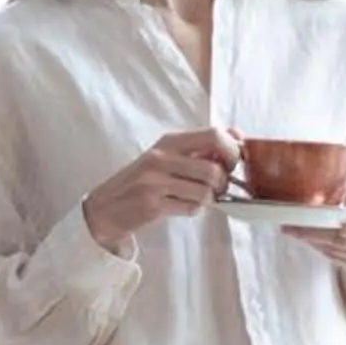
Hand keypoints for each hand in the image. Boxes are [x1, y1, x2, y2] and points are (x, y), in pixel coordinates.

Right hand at [81, 128, 242, 253]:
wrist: (107, 206)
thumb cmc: (145, 180)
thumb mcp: (170, 156)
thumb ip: (202, 146)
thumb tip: (238, 134)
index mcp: (169, 141)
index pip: (214, 135)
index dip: (232, 152)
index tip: (231, 164)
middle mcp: (161, 157)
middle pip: (214, 168)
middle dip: (224, 183)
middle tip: (218, 188)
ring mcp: (155, 181)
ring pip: (205, 192)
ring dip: (208, 199)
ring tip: (196, 197)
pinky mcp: (153, 204)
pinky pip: (191, 208)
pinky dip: (193, 210)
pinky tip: (181, 206)